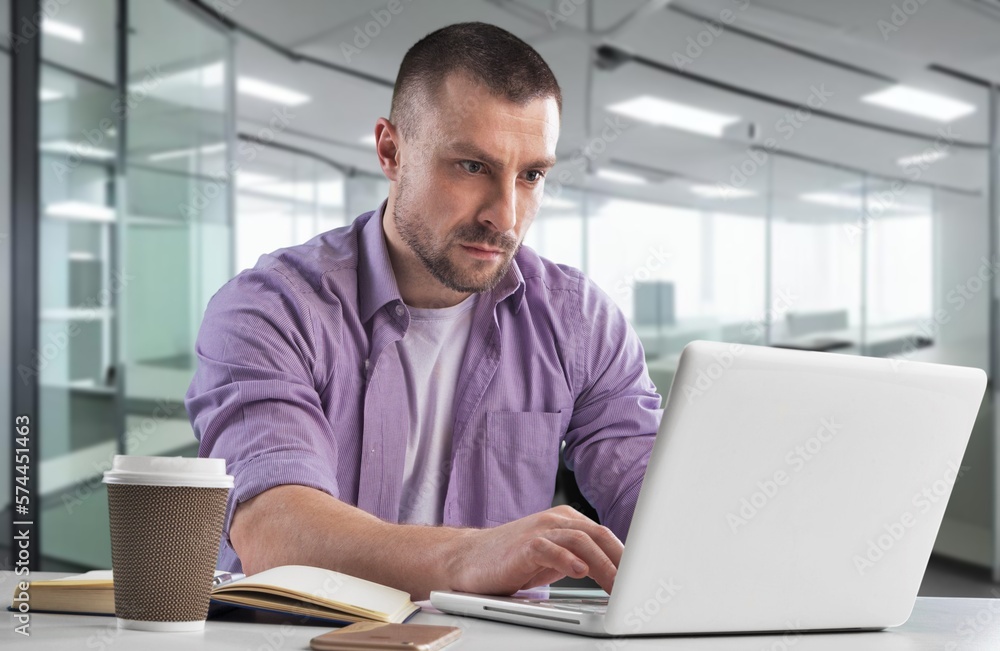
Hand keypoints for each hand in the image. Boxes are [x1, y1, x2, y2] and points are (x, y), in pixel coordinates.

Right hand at [445, 505, 622, 595]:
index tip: (646, 577)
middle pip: (599, 535)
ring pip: (580, 540)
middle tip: (639, 585)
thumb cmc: (512, 561)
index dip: (628, 556)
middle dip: (623, 561)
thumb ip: (583, 562)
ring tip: (618, 585)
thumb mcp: (554, 560)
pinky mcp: (523, 545)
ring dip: (603, 564)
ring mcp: (539, 530)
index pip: (606, 536)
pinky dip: (567, 559)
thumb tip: (618, 580)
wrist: (468, 559)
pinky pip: (549, 548)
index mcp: (567, 522)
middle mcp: (555, 521)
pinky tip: (580, 572)